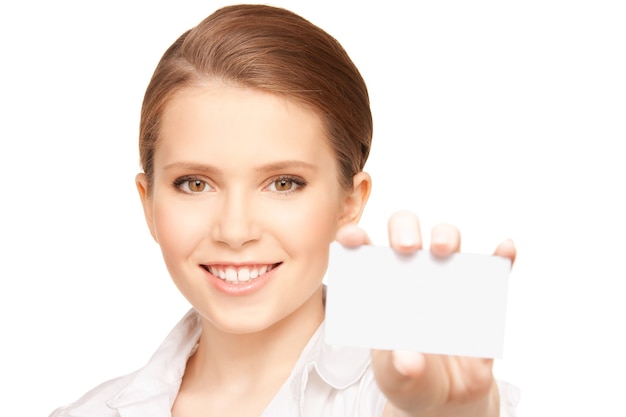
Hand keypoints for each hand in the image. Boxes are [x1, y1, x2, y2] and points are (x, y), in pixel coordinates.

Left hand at [334, 211, 515, 416]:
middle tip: (405, 248)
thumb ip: (396, 367)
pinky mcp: (480, 294)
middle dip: (404, 229)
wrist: (446, 397)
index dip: (355, 240)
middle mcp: (412, 273)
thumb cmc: (409, 376)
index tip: (351, 238)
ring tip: (442, 250)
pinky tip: (504, 249)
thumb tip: (407, 358)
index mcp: (380, 287)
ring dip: (446, 236)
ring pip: (447, 240)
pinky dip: (501, 258)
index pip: (363, 254)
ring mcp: (447, 279)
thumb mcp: (395, 376)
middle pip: (406, 232)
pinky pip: (494, 269)